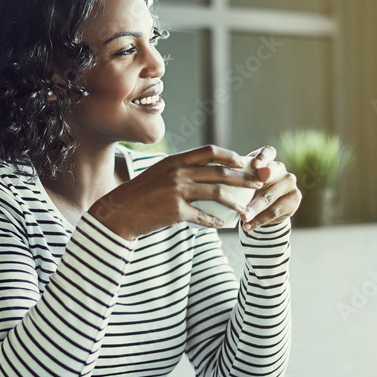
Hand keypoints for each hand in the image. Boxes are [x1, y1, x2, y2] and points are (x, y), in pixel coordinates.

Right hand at [89, 145, 264, 240]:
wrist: (119, 213)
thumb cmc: (140, 194)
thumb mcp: (158, 174)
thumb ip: (180, 171)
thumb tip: (206, 174)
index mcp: (175, 160)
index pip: (209, 152)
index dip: (230, 156)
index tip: (243, 162)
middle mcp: (178, 172)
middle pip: (219, 172)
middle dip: (242, 179)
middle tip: (257, 184)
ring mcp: (177, 191)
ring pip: (217, 194)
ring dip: (234, 202)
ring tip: (245, 209)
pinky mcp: (176, 211)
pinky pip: (203, 216)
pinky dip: (214, 221)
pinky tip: (220, 224)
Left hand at [240, 146, 301, 231]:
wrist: (266, 209)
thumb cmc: (251, 190)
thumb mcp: (245, 181)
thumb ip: (241, 177)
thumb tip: (227, 176)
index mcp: (268, 160)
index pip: (268, 152)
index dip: (263, 157)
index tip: (255, 166)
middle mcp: (281, 169)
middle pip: (270, 176)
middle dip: (255, 186)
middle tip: (246, 189)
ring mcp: (290, 184)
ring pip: (270, 197)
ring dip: (254, 209)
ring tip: (242, 218)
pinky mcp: (295, 199)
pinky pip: (274, 211)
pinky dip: (259, 220)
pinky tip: (248, 226)